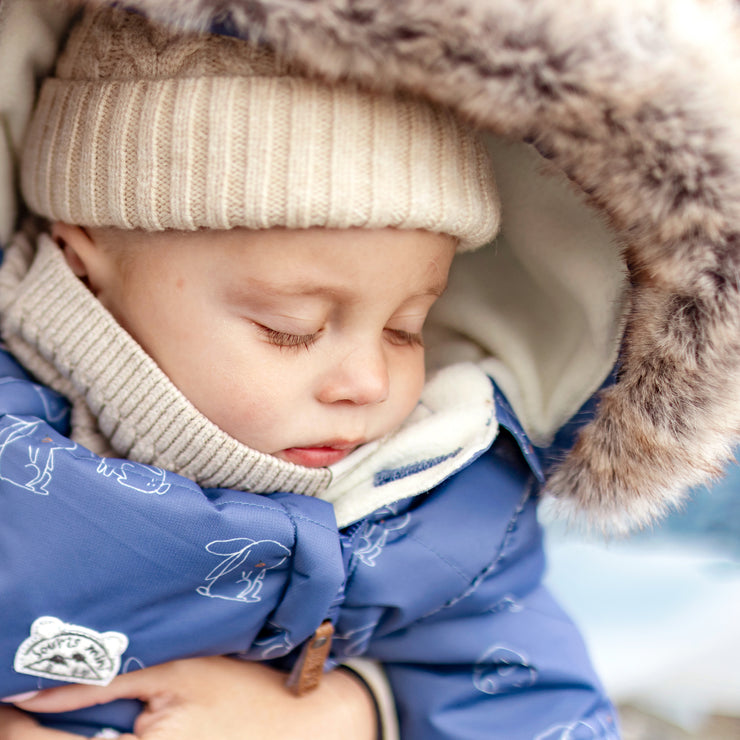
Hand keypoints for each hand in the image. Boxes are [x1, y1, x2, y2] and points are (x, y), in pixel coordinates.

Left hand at [2, 657, 377, 739]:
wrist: (300, 727)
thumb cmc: (240, 692)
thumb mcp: (175, 673)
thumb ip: (102, 681)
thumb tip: (31, 689)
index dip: (9, 726)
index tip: (2, 697)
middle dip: (24, 734)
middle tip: (15, 706)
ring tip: (43, 718)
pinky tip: (83, 731)